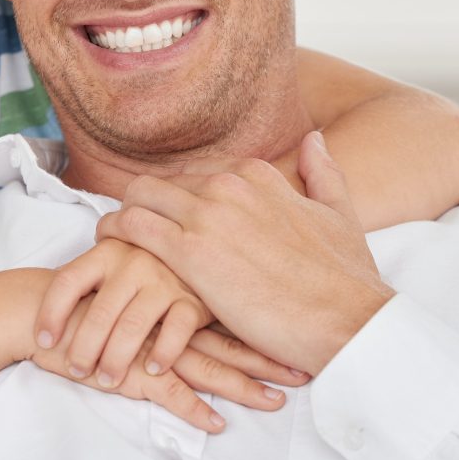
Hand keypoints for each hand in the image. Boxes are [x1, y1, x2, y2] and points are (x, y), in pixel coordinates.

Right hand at [29, 302, 308, 432]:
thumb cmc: (84, 294)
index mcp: (172, 277)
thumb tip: (209, 282)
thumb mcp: (129, 276)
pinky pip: (165, 388)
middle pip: (225, 330)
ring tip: (276, 403)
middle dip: (268, 351)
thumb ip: (166, 277)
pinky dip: (192, 407)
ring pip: (202, 360)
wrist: (33, 311)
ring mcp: (147, 335)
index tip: (302, 324)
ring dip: (241, 384)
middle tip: (307, 367)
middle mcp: (165, 300)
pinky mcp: (126, 364)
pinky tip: (215, 423)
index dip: (265, 312)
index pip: (227, 297)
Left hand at [35, 239, 210, 388]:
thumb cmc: (144, 268)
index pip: (68, 281)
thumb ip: (87, 277)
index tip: (43, 341)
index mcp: (107, 251)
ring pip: (134, 326)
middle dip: (84, 346)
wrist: (203, 254)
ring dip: (117, 358)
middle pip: (100, 311)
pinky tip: (151, 369)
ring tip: (106, 380)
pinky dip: (162, 353)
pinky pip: (175, 331)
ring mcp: (165, 280)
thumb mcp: (114, 261)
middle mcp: (134, 261)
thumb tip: (39, 304)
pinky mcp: (193, 300)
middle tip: (76, 370)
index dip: (51, 313)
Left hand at [95, 132, 394, 375]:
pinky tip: (109, 248)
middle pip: (162, 183)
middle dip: (143, 204)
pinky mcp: (190, 251)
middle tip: (131, 229)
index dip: (177, 199)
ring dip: (122, 216)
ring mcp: (207, 214)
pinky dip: (114, 233)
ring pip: (139, 197)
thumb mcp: (341, 214)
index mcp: (257, 175)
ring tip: (113, 238)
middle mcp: (229, 184)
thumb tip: (314, 139)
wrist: (348, 320)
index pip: (196, 176)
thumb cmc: (346, 280)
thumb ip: (323, 172)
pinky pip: (132, 226)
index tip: (169, 218)